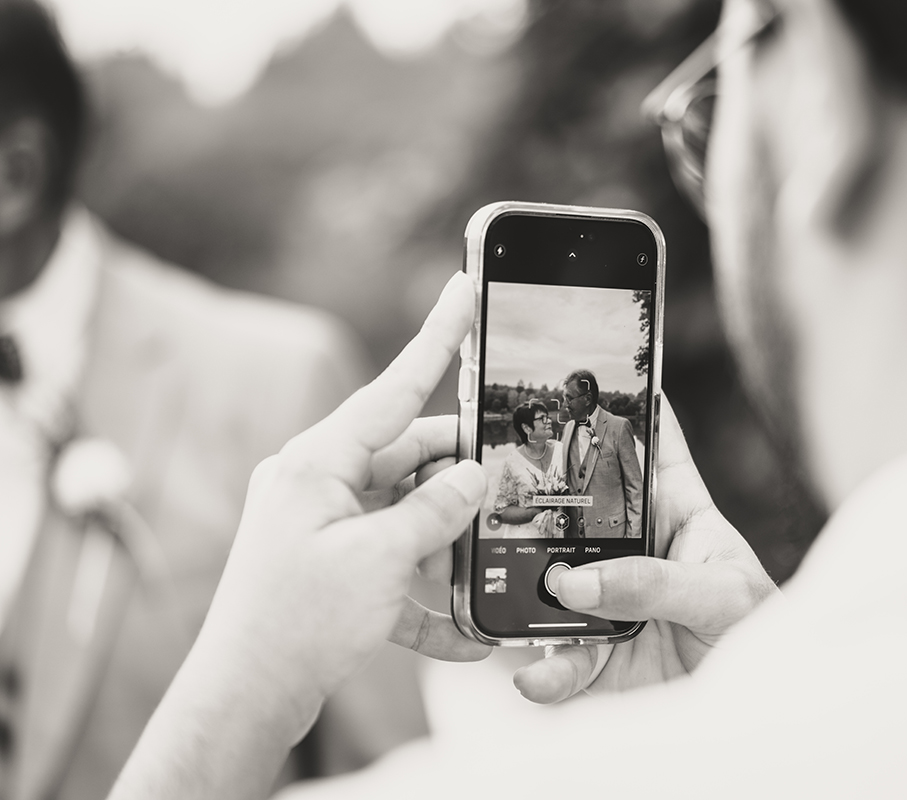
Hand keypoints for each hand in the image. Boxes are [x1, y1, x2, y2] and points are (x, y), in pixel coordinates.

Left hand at [110, 273, 491, 799]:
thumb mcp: (380, 559)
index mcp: (318, 462)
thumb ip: (436, 511)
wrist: (248, 698)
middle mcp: (319, 482)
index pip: (393, 389)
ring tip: (485, 568)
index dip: (437, 338)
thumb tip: (475, 476)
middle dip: (460, 478)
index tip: (464, 291)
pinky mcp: (333, 561)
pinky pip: (393, 559)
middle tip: (509, 487)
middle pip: (409, 456)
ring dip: (446, 541)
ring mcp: (325, 522)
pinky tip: (463, 632)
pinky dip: (426, 589)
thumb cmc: (297, 624)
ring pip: (407, 509)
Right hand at [511, 397, 778, 702]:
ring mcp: (606, 600)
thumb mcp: (725, 597)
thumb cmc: (759, 637)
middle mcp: (632, 548)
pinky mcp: (591, 656)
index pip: (651, 445)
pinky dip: (541, 671)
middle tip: (497, 486)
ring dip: (524, 590)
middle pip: (577, 507)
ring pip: (548, 582)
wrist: (757, 720)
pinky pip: (552, 658)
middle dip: (539, 498)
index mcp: (677, 512)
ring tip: (513, 601)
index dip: (625, 404)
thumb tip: (572, 581)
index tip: (586, 369)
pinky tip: (535, 676)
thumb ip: (654, 582)